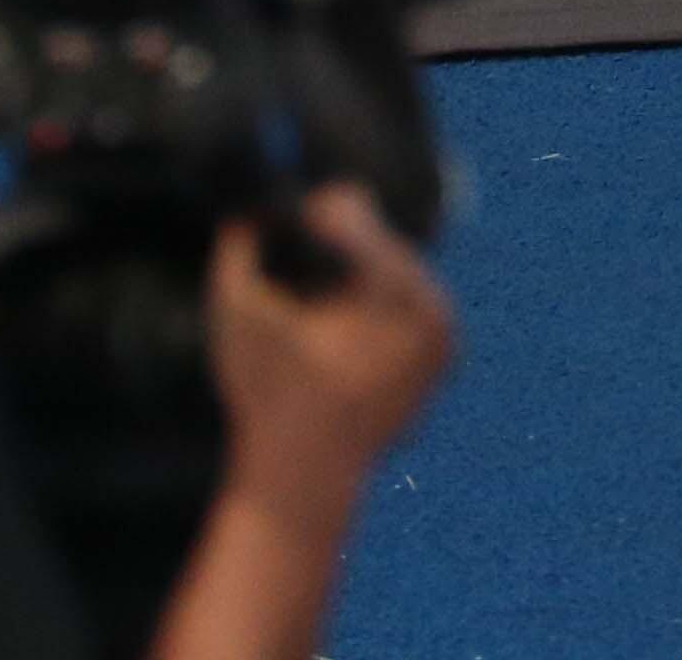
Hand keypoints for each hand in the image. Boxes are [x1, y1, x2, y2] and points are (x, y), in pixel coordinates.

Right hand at [208, 185, 456, 525]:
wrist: (305, 475)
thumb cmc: (264, 391)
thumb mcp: (235, 313)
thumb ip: (237, 244)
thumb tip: (248, 207)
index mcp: (387, 283)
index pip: (347, 207)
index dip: (305, 216)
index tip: (284, 234)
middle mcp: (427, 299)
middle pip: (376, 238)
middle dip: (337, 249)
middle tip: (304, 270)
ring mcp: (443, 327)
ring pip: (397, 268)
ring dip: (361, 275)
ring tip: (323, 298)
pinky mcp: (446, 352)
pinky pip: (413, 303)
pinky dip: (383, 307)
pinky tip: (349, 323)